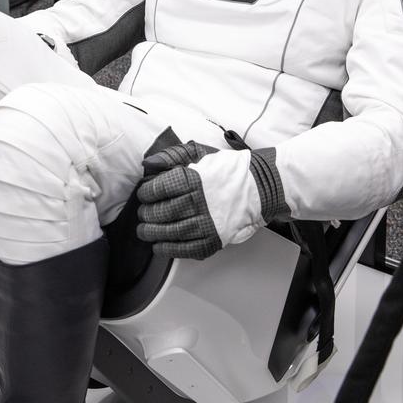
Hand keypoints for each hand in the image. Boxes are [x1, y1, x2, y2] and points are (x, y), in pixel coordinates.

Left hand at [136, 142, 265, 259]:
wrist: (259, 187)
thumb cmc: (226, 170)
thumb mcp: (199, 153)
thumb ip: (172, 155)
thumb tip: (149, 164)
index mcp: (193, 179)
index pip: (159, 189)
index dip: (146, 193)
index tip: (144, 195)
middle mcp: (199, 202)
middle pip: (162, 212)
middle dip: (147, 214)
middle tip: (143, 213)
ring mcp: (207, 223)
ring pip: (171, 231)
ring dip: (152, 232)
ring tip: (144, 230)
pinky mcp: (214, 240)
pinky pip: (186, 249)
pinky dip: (169, 249)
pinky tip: (159, 246)